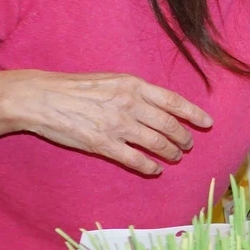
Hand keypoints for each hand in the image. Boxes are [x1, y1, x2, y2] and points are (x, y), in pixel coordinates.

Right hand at [6, 70, 211, 175]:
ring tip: (175, 157)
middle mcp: (130, 104)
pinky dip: (149, 166)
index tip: (207, 123)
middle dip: (183, 138)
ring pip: (156, 144)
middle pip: (169, 125)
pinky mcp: (102, 144)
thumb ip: (135, 90)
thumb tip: (159, 103)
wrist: (42, 98)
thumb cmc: (76, 88)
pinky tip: (155, 170)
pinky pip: (134, 159)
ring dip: (170, 153)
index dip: (194, 114)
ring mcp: (117, 125)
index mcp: (133, 86)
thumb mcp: (111, 80)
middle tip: (188, 145)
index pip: (174, 101)